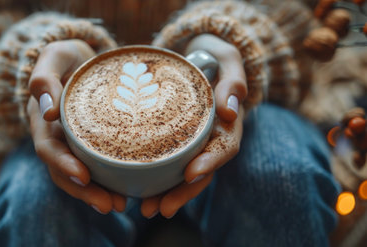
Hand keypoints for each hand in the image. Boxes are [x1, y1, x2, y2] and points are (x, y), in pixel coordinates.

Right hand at [28, 40, 125, 213]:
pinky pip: (97, 167)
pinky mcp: (91, 145)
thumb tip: (48, 111)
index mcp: (44, 122)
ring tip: (120, 205)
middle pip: (66, 171)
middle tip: (110, 206)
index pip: (49, 149)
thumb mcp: (54, 56)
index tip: (84, 176)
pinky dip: (108, 182)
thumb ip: (44, 78)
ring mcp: (73, 144)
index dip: (63, 164)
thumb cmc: (66, 57)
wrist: (80, 60)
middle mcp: (57, 138)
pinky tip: (127, 191)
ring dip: (97, 193)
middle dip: (85, 191)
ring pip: (81, 175)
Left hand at [141, 34, 246, 218]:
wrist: (196, 55)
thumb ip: (233, 78)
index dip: (210, 163)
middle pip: (202, 170)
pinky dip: (156, 179)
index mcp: (227, 122)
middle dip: (183, 192)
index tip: (191, 175)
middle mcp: (211, 137)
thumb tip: (230, 109)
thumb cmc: (212, 55)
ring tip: (146, 209)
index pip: (224, 147)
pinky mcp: (174, 140)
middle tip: (160, 208)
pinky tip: (138, 191)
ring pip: (184, 174)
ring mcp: (193, 142)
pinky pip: (168, 163)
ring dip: (167, 194)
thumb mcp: (227, 57)